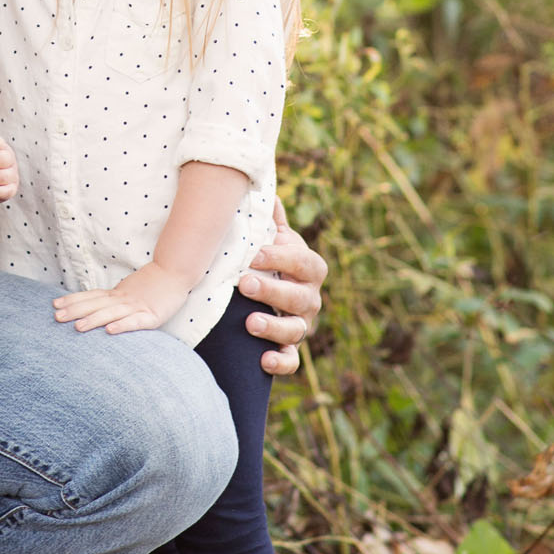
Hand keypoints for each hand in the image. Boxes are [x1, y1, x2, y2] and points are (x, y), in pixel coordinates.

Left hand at [54, 262, 192, 333]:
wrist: (175, 273)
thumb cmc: (150, 286)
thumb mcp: (127, 290)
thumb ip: (112, 298)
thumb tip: (93, 306)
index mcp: (116, 293)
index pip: (90, 296)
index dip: (73, 300)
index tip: (54, 305)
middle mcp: (123, 299)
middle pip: (95, 304)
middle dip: (75, 311)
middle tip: (57, 317)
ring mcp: (137, 307)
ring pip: (111, 313)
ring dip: (93, 320)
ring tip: (77, 327)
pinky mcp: (152, 316)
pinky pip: (135, 322)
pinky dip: (122, 326)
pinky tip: (109, 331)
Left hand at [236, 214, 324, 376]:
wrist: (264, 295)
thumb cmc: (267, 260)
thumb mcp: (271, 238)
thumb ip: (270, 218)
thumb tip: (266, 190)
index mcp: (308, 269)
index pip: (304, 262)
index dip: (282, 258)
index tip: (255, 254)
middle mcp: (309, 298)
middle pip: (300, 297)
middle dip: (273, 291)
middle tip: (244, 284)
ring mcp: (301, 325)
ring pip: (297, 330)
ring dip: (274, 327)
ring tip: (249, 323)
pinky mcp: (289, 349)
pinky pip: (292, 362)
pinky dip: (280, 363)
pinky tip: (263, 361)